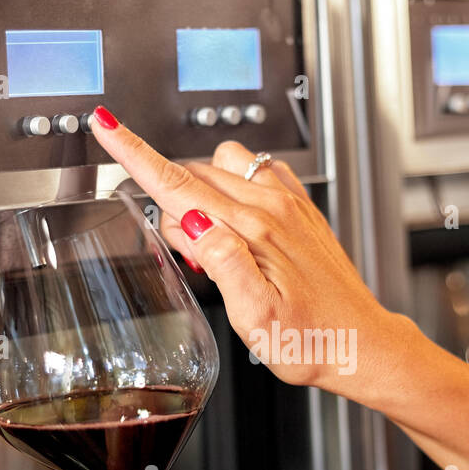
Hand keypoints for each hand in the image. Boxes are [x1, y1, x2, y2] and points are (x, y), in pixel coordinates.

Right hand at [86, 107, 412, 396]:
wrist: (362, 344)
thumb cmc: (312, 340)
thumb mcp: (256, 318)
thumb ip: (223, 263)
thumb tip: (190, 220)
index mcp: (252, 231)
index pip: (178, 184)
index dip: (135, 154)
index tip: (106, 126)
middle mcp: (272, 206)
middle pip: (194, 175)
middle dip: (171, 202)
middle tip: (191, 259)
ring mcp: (289, 202)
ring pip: (221, 167)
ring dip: (201, 192)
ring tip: (215, 247)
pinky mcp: (302, 208)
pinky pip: (256, 171)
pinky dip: (233, 186)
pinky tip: (240, 226)